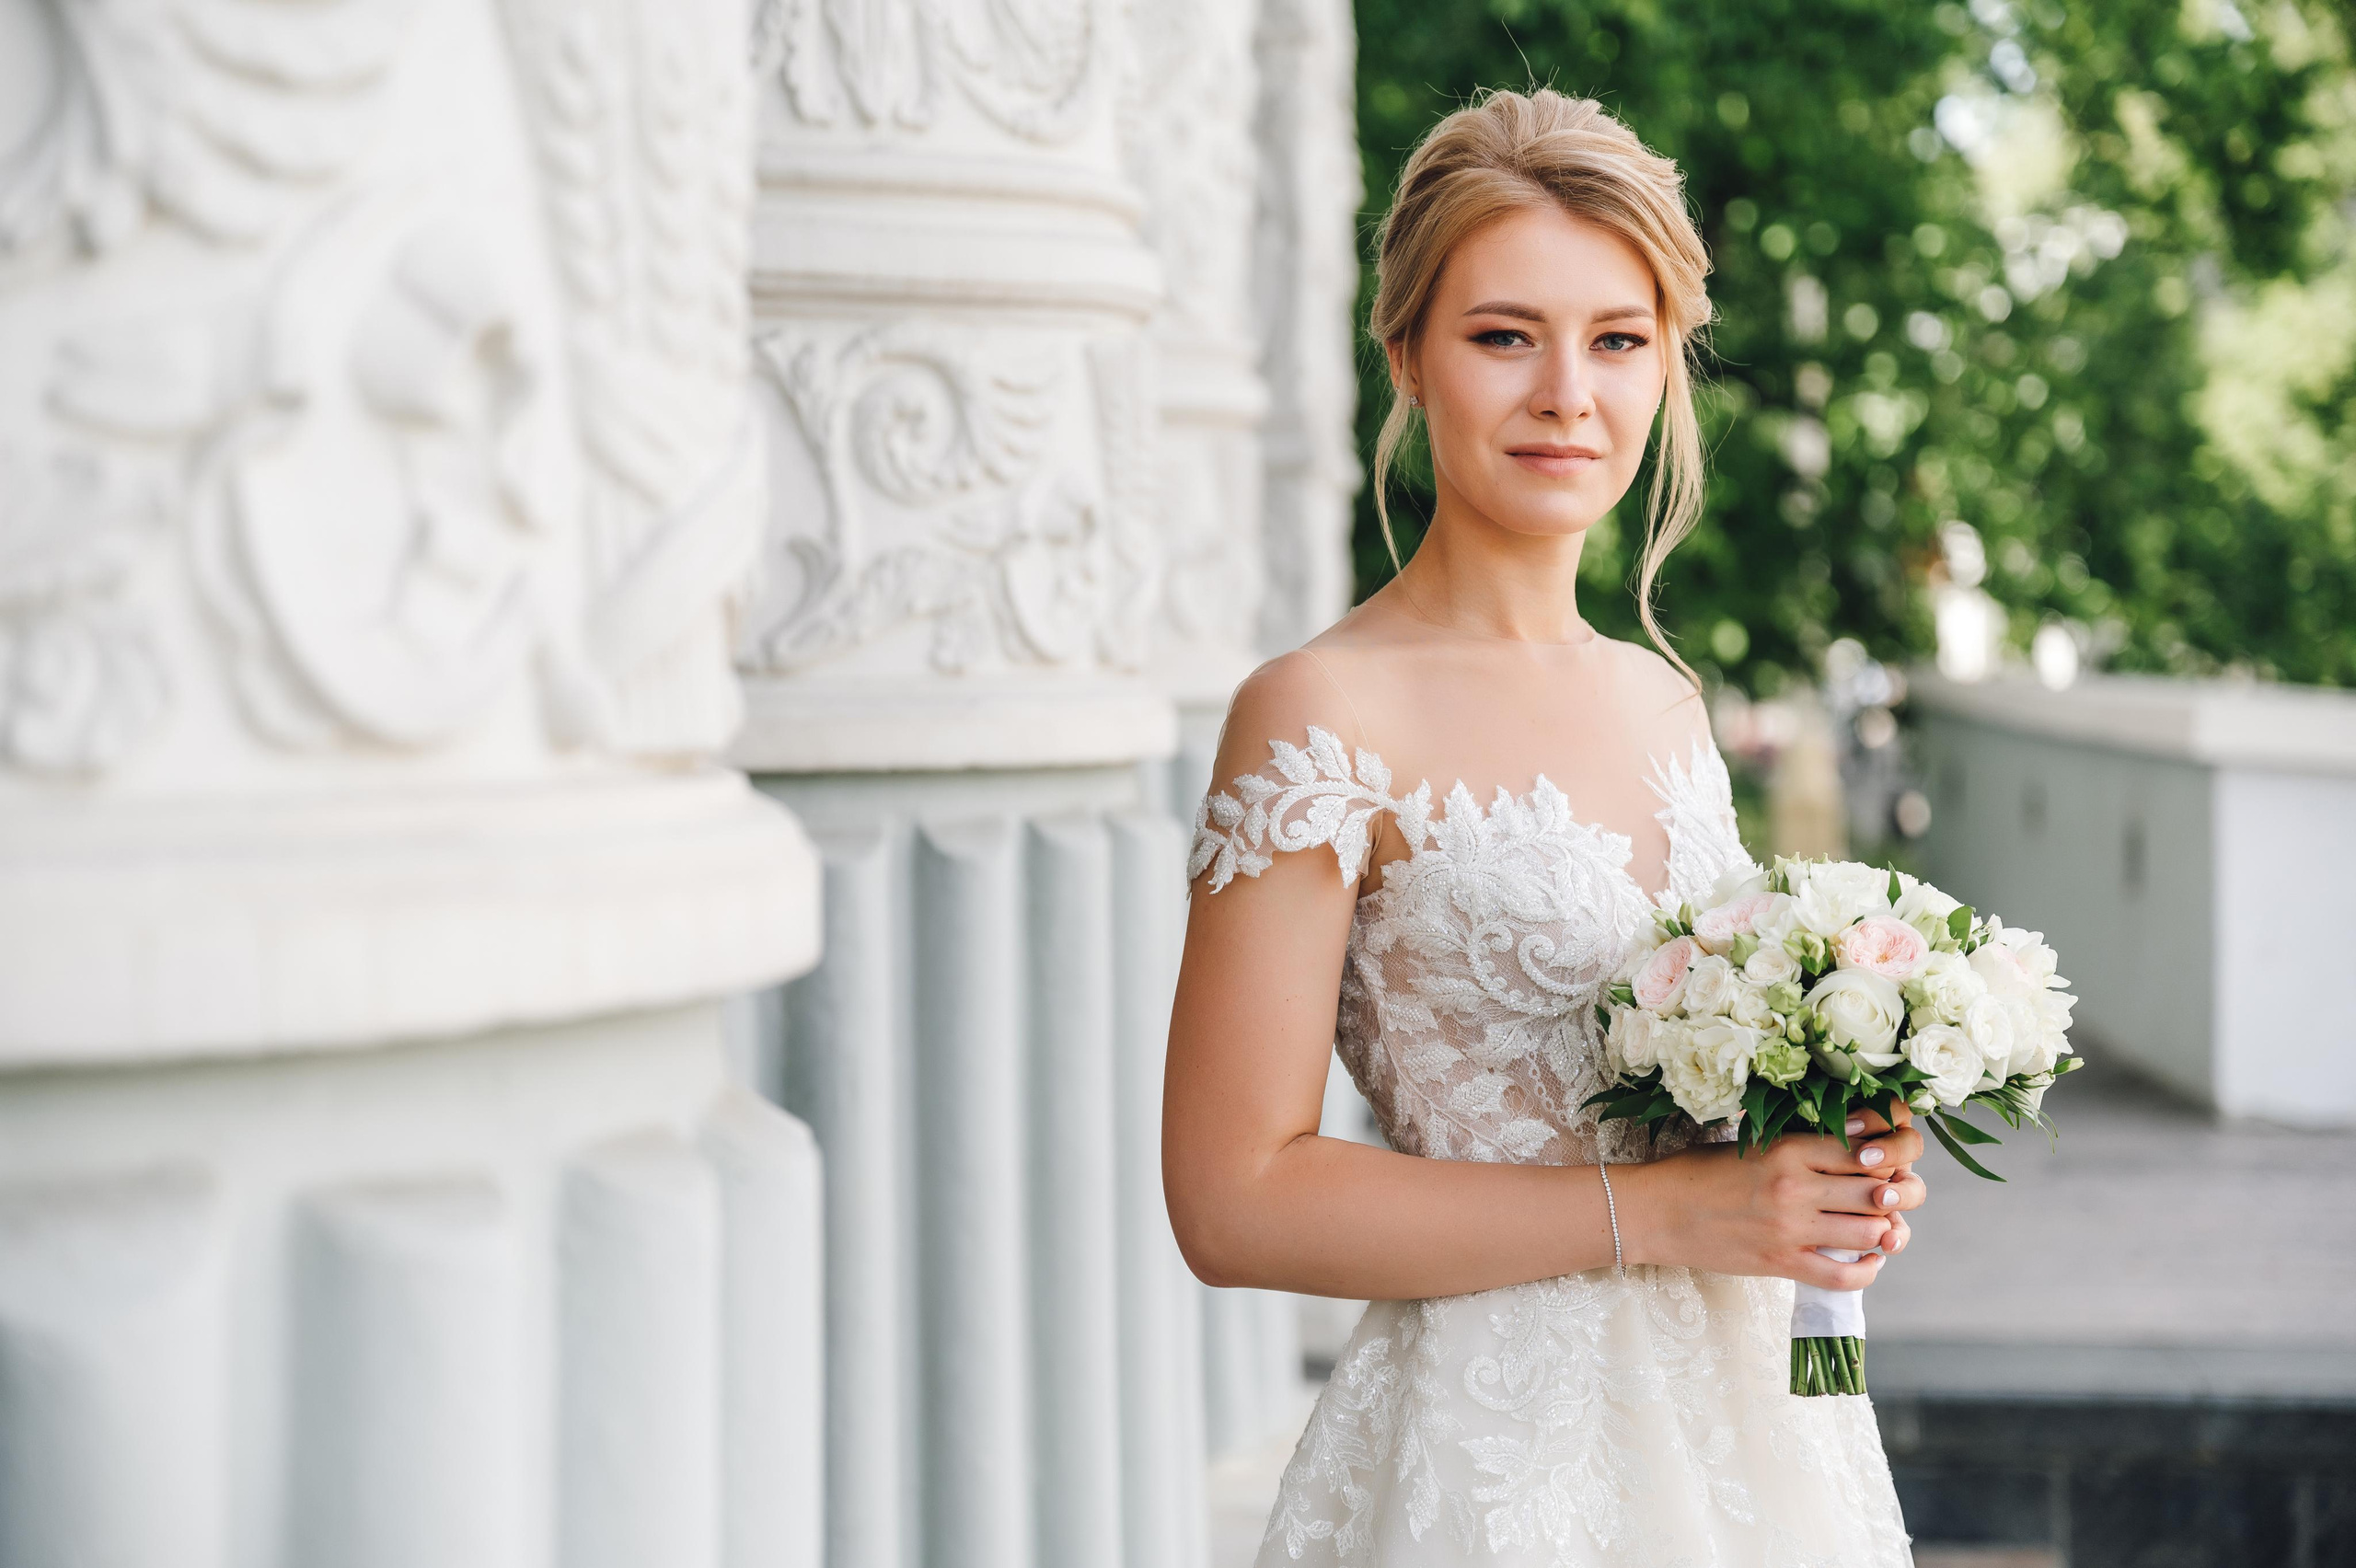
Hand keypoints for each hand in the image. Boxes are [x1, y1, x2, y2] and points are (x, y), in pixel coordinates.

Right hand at [1616, 1110, 1926, 1289]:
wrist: (1655, 1212)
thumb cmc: (1699, 1171)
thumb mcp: (1751, 1142)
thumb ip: (1801, 1143)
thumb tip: (1858, 1139)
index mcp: (1787, 1148)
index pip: (1866, 1146)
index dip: (1892, 1151)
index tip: (1892, 1156)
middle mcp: (1795, 1187)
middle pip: (1879, 1190)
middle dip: (1900, 1192)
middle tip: (1896, 1193)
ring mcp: (1789, 1229)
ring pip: (1871, 1232)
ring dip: (1886, 1230)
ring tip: (1882, 1226)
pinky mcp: (1781, 1264)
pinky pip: (1845, 1275)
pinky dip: (1869, 1269)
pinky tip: (1869, 1258)